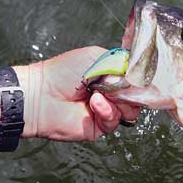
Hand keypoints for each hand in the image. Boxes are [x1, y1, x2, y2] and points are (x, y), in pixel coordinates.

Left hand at [19, 46, 141, 140]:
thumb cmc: (63, 72)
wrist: (41, 95)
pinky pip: (115, 121)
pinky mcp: (101, 125)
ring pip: (131, 110)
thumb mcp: (96, 57)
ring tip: (99, 94)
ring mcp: (108, 110)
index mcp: (113, 75)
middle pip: (139, 96)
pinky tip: (94, 103)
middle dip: (130, 90)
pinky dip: (106, 111)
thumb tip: (139, 78)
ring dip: (118, 101)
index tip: (139, 76)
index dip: (140, 79)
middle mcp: (113, 93)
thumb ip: (121, 64)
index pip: (137, 79)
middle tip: (116, 85)